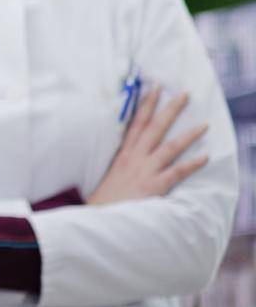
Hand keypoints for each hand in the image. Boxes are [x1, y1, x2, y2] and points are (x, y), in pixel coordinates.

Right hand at [89, 86, 208, 205]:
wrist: (99, 218)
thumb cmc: (105, 200)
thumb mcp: (110, 174)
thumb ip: (122, 162)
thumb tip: (132, 153)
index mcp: (123, 154)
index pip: (136, 123)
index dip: (146, 104)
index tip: (154, 88)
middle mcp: (134, 158)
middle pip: (155, 128)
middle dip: (170, 110)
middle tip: (185, 94)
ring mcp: (145, 171)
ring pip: (169, 147)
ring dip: (188, 135)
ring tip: (205, 124)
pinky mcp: (153, 186)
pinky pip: (176, 172)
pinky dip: (192, 164)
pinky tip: (206, 156)